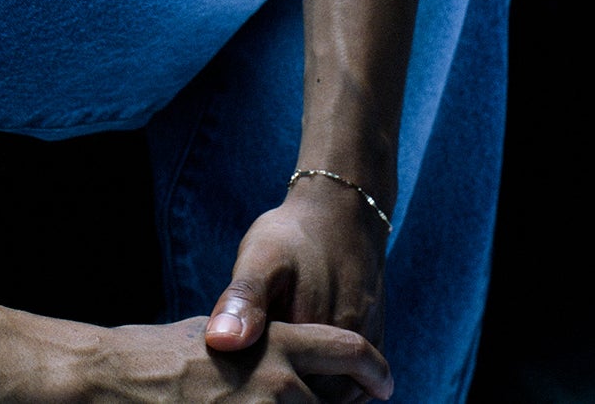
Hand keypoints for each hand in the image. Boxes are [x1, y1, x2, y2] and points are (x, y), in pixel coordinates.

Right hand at [89, 317, 391, 402]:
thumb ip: (268, 351)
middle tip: (306, 400)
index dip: (374, 370)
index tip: (384, 384)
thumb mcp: (224, 334)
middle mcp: (280, 383)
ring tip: (253, 400)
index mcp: (277, 343)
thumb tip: (297, 368)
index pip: (349, 352)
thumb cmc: (166, 356)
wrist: (119, 381)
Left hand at [202, 175, 390, 402]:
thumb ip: (243, 300)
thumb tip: (219, 343)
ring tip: (276, 373)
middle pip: (312, 399)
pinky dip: (331, 386)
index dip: (258, 392)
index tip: (238, 383)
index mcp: (309, 330)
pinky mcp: (375, 340)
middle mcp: (343, 344)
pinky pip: (355, 386)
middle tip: (256, 378)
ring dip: (312, 394)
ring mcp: (364, 345)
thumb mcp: (260, 257)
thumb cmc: (292, 234)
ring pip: (336, 398)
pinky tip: (305, 370)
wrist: (341, 209)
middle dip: (286, 396)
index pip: (282, 392)